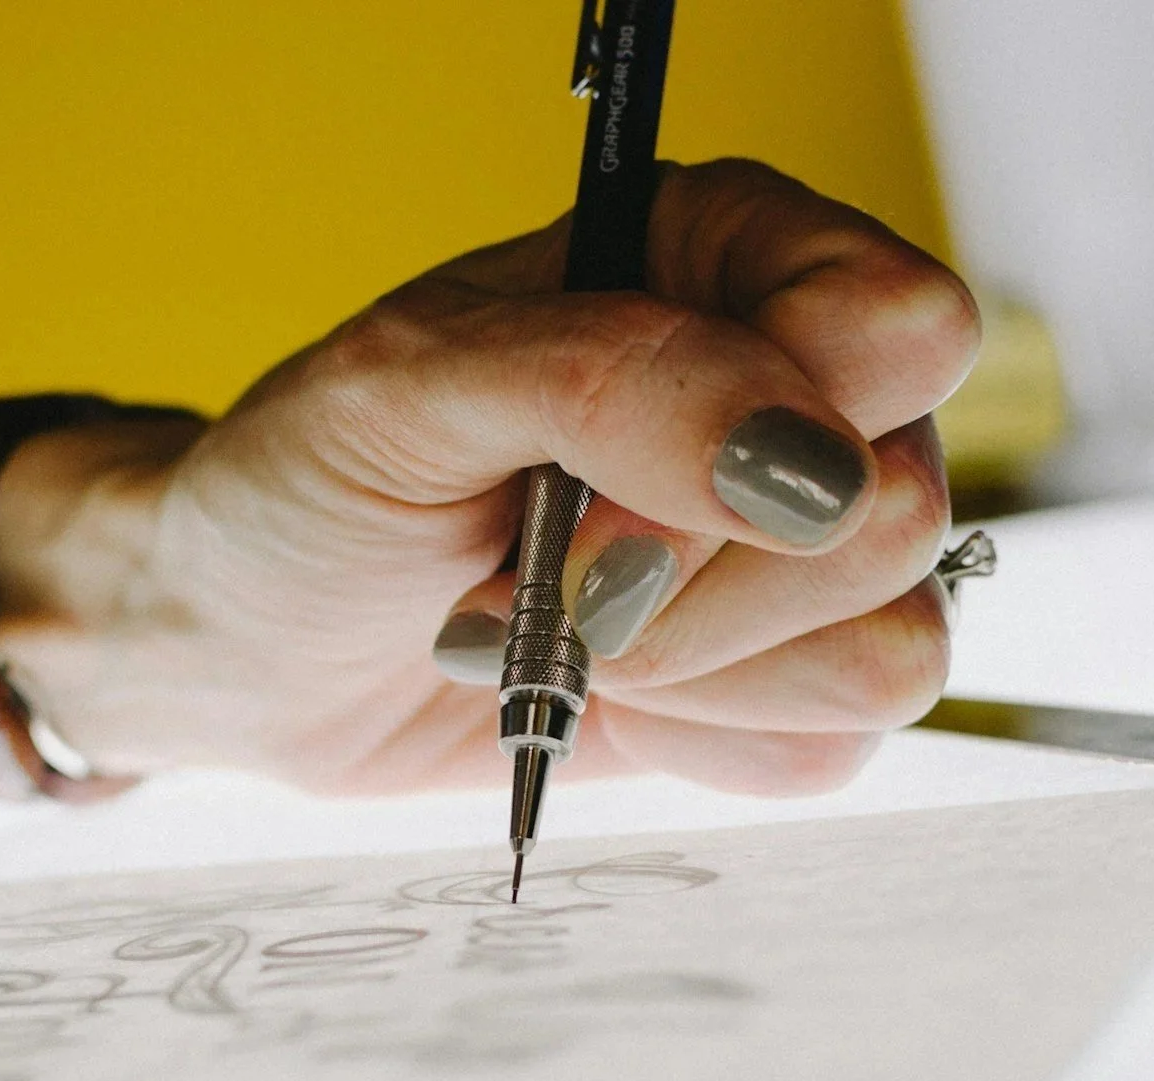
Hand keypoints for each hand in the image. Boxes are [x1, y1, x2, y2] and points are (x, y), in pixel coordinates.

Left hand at [0, 159, 976, 795]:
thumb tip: (807, 458)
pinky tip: (596, 695)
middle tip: (540, 568)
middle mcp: (793, 396)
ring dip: (685, 668)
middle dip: (687, 576)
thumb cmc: (312, 487)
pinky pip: (831, 746)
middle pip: (900, 511)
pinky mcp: (779, 683)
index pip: (903, 324)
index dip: (786, 422)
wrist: (251, 646)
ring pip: (891, 650)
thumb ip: (614, 380)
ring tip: (551, 629)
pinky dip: (693, 741)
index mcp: (722, 261)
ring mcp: (798, 551)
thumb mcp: (408, 386)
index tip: (610, 479)